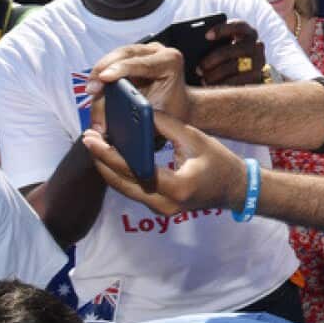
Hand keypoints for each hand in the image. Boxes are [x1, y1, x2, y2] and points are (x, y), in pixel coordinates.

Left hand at [82, 109, 247, 215]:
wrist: (235, 189)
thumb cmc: (219, 162)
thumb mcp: (194, 138)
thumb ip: (164, 126)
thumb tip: (136, 112)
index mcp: (178, 186)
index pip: (135, 170)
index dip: (109, 154)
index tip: (92, 138)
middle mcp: (166, 204)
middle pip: (122, 183)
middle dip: (102, 160)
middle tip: (88, 139)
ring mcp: (162, 210)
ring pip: (124, 189)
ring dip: (108, 168)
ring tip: (95, 146)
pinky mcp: (160, 208)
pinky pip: (133, 191)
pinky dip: (120, 175)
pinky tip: (112, 158)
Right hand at [88, 42, 190, 120]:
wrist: (176, 108)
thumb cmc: (173, 111)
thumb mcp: (164, 113)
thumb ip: (146, 113)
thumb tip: (124, 116)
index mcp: (170, 61)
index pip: (142, 63)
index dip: (120, 69)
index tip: (104, 78)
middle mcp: (156, 52)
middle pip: (123, 55)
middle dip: (103, 71)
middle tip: (92, 90)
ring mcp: (141, 53)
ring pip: (113, 58)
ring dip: (98, 75)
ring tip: (91, 93)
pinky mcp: (128, 58)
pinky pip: (110, 64)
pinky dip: (100, 77)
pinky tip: (94, 90)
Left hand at [196, 20, 267, 86]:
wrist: (245, 72)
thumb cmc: (225, 55)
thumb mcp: (222, 44)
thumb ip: (212, 42)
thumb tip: (190, 48)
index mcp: (247, 32)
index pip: (238, 26)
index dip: (222, 29)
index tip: (206, 36)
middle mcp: (256, 45)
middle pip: (235, 49)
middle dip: (214, 59)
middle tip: (198, 68)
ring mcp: (260, 62)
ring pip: (236, 67)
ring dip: (217, 74)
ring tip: (203, 79)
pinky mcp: (259, 78)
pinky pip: (240, 82)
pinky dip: (224, 85)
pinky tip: (212, 87)